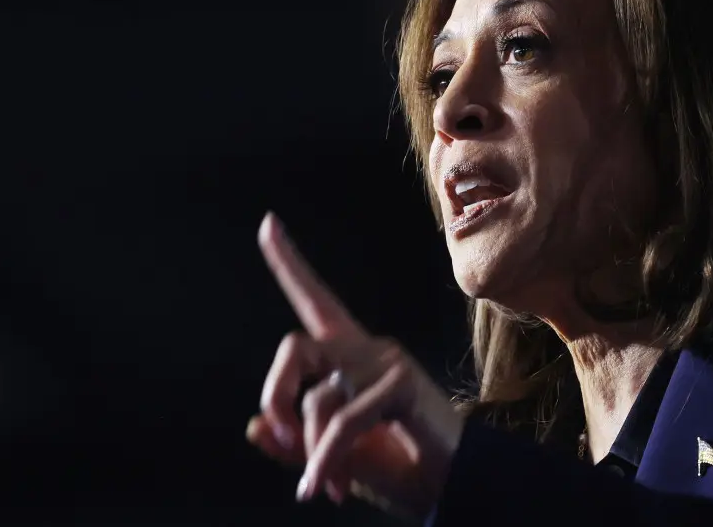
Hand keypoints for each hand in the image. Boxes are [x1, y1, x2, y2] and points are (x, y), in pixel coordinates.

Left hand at [246, 212, 465, 516]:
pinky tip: (324, 488)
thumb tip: (254, 428)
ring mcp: (386, 363)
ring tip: (326, 486)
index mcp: (351, 359)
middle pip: (296, 346)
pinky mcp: (401, 384)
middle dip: (275, 393)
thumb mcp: (338, 461)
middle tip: (280, 439)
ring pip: (318, 399)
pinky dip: (327, 460)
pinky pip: (343, 423)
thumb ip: (298, 446)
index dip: (289, 264)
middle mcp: (367, 351)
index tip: (266, 223)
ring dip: (314, 451)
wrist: (457, 489)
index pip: (315, 300)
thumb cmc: (402, 470)